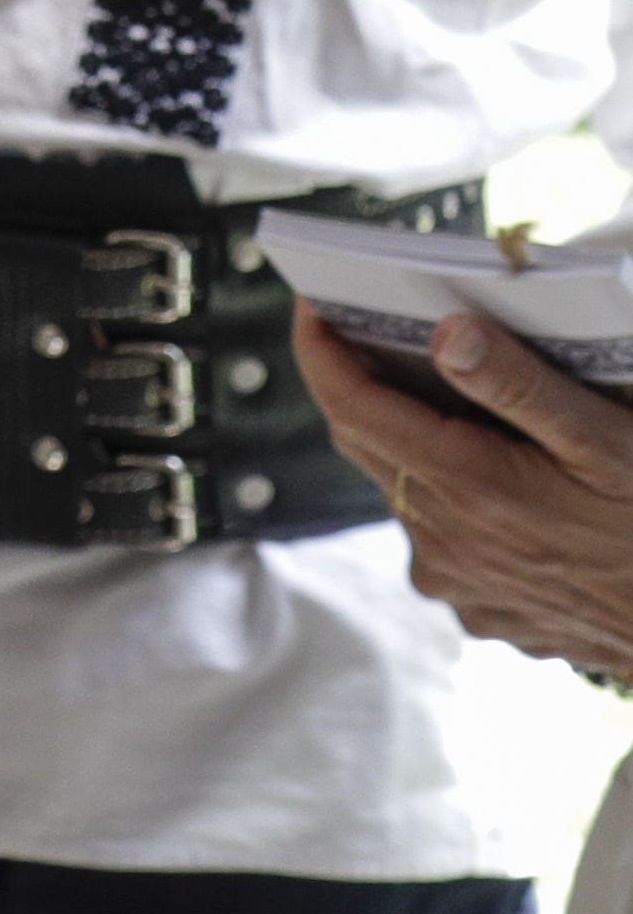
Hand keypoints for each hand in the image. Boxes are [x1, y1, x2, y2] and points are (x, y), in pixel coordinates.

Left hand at [299, 304, 632, 679]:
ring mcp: (457, 582)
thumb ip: (524, 388)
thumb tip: (446, 335)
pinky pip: (442, 540)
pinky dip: (457, 502)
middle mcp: (443, 542)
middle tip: (379, 334)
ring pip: (406, 492)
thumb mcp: (610, 444)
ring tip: (466, 410)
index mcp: (468, 488)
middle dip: (363, 385)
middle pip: (368, 443)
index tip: (310, 303)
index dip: (319, 349)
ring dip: (419, 448)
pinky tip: (509, 488)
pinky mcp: (479, 609)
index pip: (351, 405)